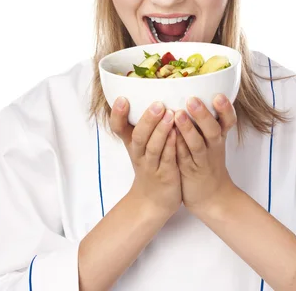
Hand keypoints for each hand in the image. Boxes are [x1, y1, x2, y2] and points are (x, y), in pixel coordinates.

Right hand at [110, 97, 181, 218]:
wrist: (153, 202)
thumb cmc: (149, 166)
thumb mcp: (139, 147)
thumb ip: (144, 124)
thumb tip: (147, 93)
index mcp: (131, 144)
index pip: (118, 128)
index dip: (118, 114)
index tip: (122, 98)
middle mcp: (138, 154)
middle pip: (138, 136)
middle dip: (147, 119)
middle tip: (157, 104)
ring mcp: (151, 166)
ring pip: (153, 147)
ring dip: (161, 130)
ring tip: (170, 114)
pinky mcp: (166, 175)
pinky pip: (168, 159)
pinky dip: (172, 146)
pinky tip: (178, 134)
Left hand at [174, 94, 236, 215]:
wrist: (212, 196)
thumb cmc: (207, 160)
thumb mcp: (212, 139)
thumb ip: (204, 119)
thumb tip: (193, 90)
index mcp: (219, 136)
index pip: (228, 121)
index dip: (226, 109)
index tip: (219, 95)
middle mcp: (214, 147)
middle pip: (213, 130)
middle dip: (203, 115)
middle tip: (193, 99)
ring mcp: (202, 160)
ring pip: (197, 145)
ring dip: (188, 129)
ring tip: (178, 114)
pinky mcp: (190, 171)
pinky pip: (184, 158)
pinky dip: (177, 147)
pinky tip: (169, 136)